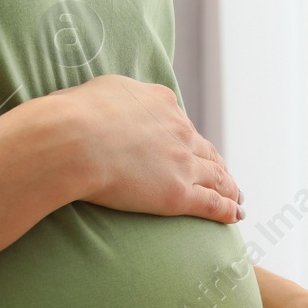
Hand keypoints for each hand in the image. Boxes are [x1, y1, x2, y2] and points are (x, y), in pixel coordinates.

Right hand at [45, 74, 242, 223]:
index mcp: (161, 101)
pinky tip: (235, 216)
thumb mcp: (99, 91)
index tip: (190, 148)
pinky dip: (227, 210)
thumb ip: (115, 99)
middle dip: (217, 165)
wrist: (72, 140)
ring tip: (237, 200)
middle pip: (205, 150)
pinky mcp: (178, 194)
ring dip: (229, 189)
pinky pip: (212, 203)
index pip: (180, 122)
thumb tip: (109, 104)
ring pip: (216, 177)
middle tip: (225, 177)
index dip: (188, 138)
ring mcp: (182, 162)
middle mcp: (179, 129)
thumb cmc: (71, 115)